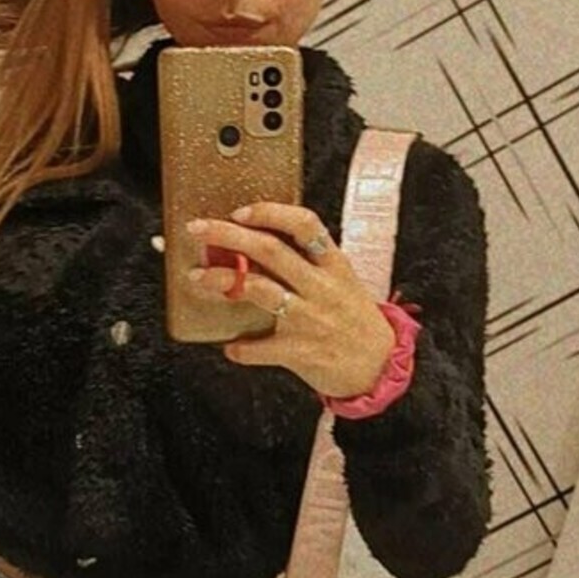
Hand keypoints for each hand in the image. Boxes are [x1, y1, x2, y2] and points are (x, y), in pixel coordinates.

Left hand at [185, 201, 394, 397]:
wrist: (380, 366)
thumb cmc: (354, 321)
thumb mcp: (342, 282)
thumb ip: (309, 264)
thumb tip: (257, 245)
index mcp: (334, 265)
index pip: (304, 224)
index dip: (270, 213)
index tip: (240, 211)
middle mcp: (322, 287)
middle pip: (270, 250)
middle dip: (228, 235)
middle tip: (198, 230)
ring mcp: (311, 318)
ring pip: (260, 289)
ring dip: (223, 281)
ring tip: (199, 277)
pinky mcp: (301, 350)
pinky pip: (261, 348)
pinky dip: (241, 348)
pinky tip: (230, 347)